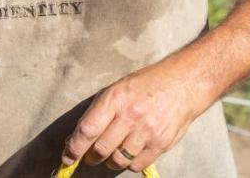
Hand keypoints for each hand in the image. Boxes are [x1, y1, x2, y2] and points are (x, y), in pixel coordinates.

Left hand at [62, 57, 210, 172]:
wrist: (182, 85)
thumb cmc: (144, 85)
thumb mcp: (116, 89)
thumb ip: (99, 112)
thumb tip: (79, 136)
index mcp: (113, 99)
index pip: (88, 129)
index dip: (74, 147)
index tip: (67, 157)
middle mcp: (130, 116)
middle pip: (101, 148)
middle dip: (90, 157)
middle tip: (88, 156)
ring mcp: (147, 131)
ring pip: (118, 160)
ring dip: (110, 161)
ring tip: (109, 155)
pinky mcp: (161, 144)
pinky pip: (137, 165)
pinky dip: (128, 164)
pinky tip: (128, 154)